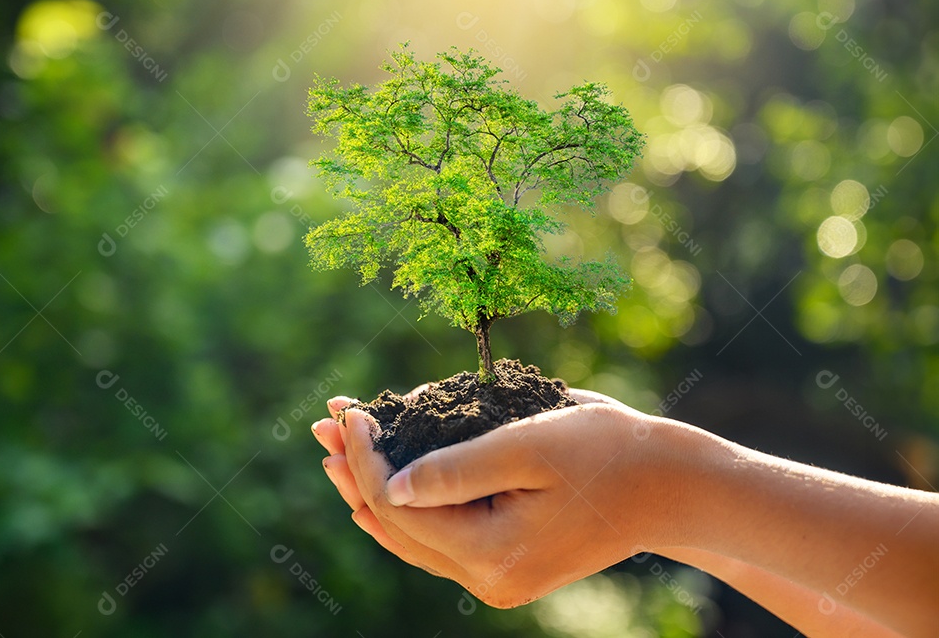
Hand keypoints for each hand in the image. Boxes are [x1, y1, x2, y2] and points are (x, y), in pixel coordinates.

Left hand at [312, 388, 686, 606]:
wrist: (667, 487)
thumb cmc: (606, 452)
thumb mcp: (528, 445)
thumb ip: (456, 468)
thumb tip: (390, 484)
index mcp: (492, 552)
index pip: (400, 506)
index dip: (367, 457)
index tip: (351, 410)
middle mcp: (488, 577)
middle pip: (397, 526)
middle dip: (356, 473)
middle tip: (322, 427)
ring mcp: (496, 577)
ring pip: (413, 537)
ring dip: (372, 491)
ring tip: (337, 452)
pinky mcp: (505, 563)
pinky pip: (438, 540)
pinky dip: (407, 508)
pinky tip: (381, 487)